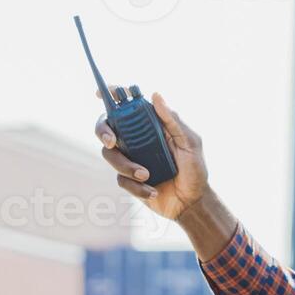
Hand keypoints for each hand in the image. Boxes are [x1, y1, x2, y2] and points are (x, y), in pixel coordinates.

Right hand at [97, 91, 207, 220]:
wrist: (193, 202)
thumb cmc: (195, 170)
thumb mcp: (190, 143)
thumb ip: (173, 120)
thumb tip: (156, 95)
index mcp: (150, 126)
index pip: (127, 106)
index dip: (111, 95)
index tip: (99, 92)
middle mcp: (136, 139)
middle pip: (107, 127)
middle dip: (103, 131)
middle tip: (111, 142)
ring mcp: (131, 158)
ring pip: (110, 155)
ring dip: (126, 166)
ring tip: (147, 175)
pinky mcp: (129, 179)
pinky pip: (121, 179)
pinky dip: (137, 186)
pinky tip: (153, 191)